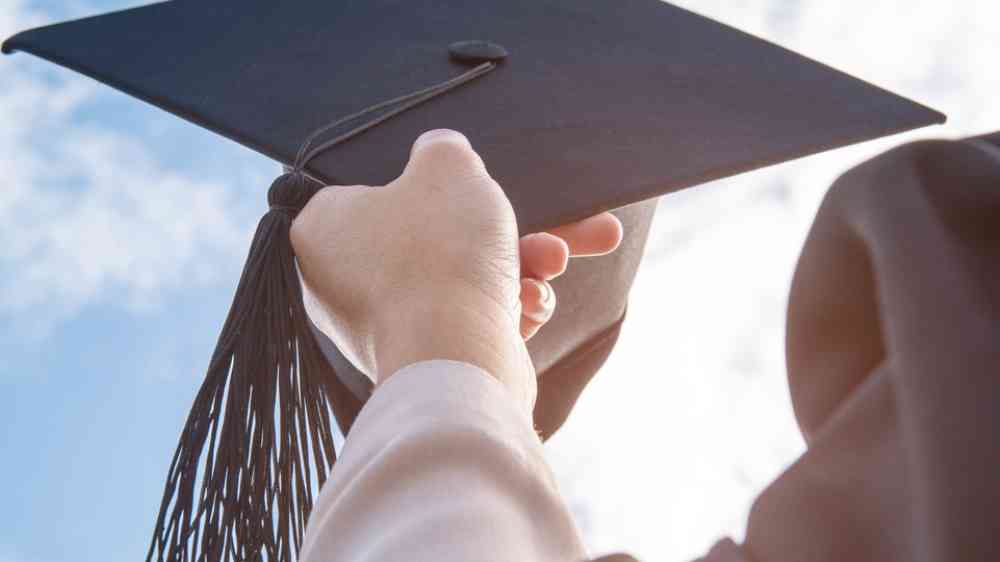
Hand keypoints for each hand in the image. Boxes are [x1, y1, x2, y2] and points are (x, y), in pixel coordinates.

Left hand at [292, 129, 620, 408]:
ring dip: (520, 265)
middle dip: (501, 228)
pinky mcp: (423, 361)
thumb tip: (441, 152)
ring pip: (463, 278)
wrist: (457, 360)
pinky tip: (533, 305)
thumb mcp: (448, 167)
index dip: (419, 181)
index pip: (366, 189)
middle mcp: (342, 281)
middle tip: (544, 223)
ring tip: (555, 259)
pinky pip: (468, 320)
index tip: (456, 178)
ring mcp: (384, 326)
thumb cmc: (440, 255)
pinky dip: (507, 309)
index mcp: (324, 229)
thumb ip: (443, 148)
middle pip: (433, 235)